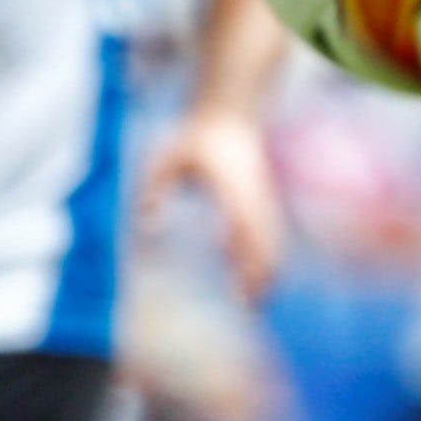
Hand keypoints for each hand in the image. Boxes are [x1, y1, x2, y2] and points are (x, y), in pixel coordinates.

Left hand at [141, 108, 282, 297]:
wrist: (231, 110)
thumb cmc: (198, 135)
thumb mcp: (167, 157)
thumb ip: (155, 188)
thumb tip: (146, 223)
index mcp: (237, 192)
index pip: (251, 235)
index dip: (251, 267)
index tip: (244, 294)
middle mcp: (255, 198)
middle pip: (271, 245)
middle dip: (265, 278)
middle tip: (252, 310)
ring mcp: (263, 197)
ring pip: (274, 240)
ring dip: (268, 269)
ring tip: (255, 301)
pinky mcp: (261, 197)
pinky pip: (270, 231)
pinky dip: (265, 254)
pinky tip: (250, 272)